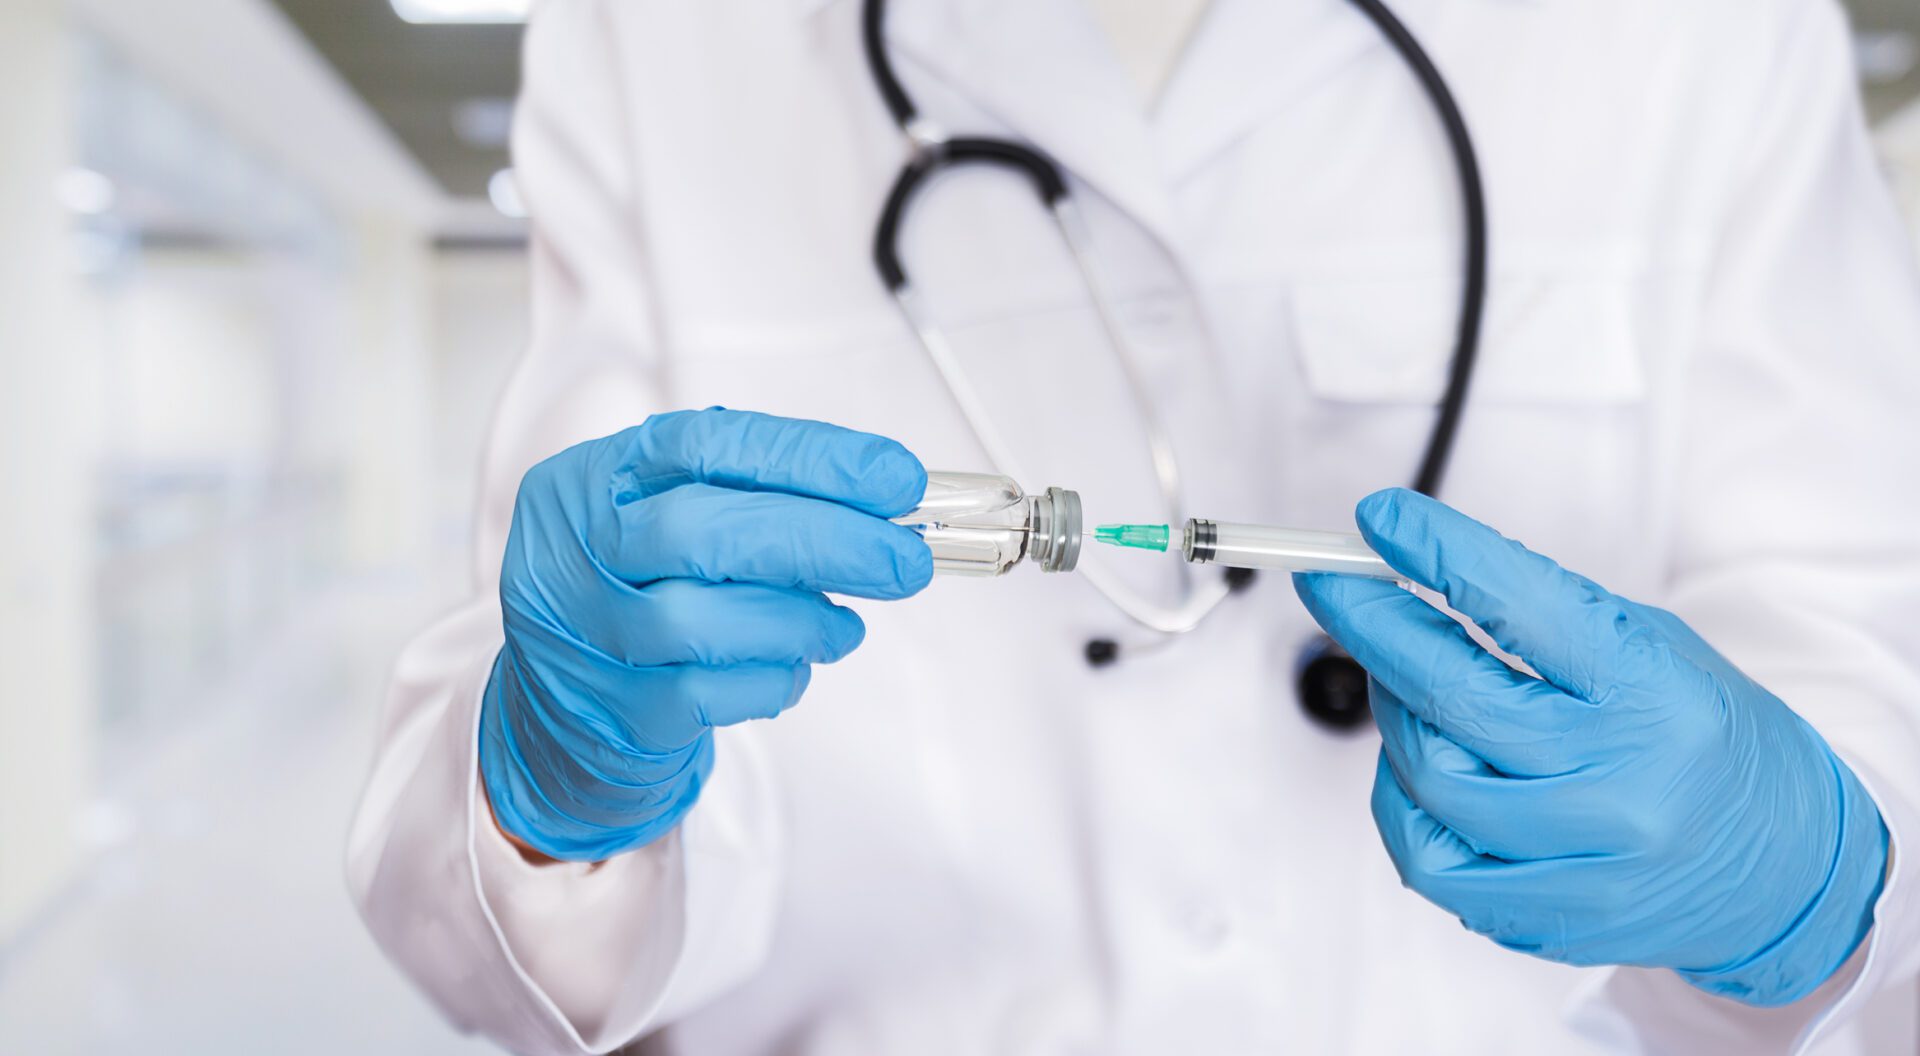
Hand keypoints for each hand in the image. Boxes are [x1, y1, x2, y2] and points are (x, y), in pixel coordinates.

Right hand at [480, 408, 932, 861]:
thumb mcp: (668, 512)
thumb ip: (756, 496)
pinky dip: (775, 677)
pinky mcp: (617, 709)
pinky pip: (712, 694)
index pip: (706, 445)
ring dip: (802, 621)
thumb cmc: (638, 588)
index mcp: (597, 476)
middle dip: (823, 540)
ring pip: (706, 622)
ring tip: (843, 626)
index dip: (809, 458)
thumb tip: (885, 501)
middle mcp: (578, 548)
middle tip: (904, 559)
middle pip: (703, 532)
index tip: (896, 478)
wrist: (560, 707)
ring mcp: (590, 634)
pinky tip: (793, 666)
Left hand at [1295, 489, 1886, 1005]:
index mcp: (1654, 692)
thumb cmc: (1705, 736)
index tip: (1379, 519)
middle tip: (1334, 586)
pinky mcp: (1553, 916)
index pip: (1522, 606)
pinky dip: (1406, 803)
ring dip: (1393, 719)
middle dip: (1371, 627)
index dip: (1436, 554)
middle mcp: (1621, 780)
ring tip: (1410, 691)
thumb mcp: (1653, 646)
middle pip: (1451, 696)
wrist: (1787, 867)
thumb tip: (1413, 570)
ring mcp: (1585, 859)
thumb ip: (1540, 615)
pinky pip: (1431, 860)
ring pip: (1426, 779)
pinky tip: (1425, 772)